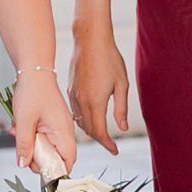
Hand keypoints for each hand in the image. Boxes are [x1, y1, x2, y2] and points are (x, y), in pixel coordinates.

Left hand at [13, 65, 80, 181]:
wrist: (34, 71)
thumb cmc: (32, 91)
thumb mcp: (24, 121)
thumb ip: (24, 145)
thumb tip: (24, 164)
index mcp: (64, 131)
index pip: (68, 160)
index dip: (56, 171)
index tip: (40, 172)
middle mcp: (64, 131)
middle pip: (55, 156)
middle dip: (37, 156)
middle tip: (22, 151)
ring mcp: (58, 127)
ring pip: (46, 146)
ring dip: (31, 145)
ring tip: (17, 133)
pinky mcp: (51, 123)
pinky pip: (42, 136)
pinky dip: (31, 135)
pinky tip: (19, 127)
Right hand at [69, 22, 130, 150]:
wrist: (90, 40)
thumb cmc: (109, 59)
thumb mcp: (121, 84)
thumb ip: (121, 108)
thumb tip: (122, 128)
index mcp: (95, 101)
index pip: (100, 132)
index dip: (108, 144)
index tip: (115, 151)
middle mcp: (81, 101)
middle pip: (89, 130)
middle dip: (100, 139)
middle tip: (111, 144)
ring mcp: (73, 96)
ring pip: (80, 122)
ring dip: (91, 130)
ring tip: (102, 134)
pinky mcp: (70, 90)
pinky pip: (75, 112)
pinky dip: (83, 120)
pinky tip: (91, 118)